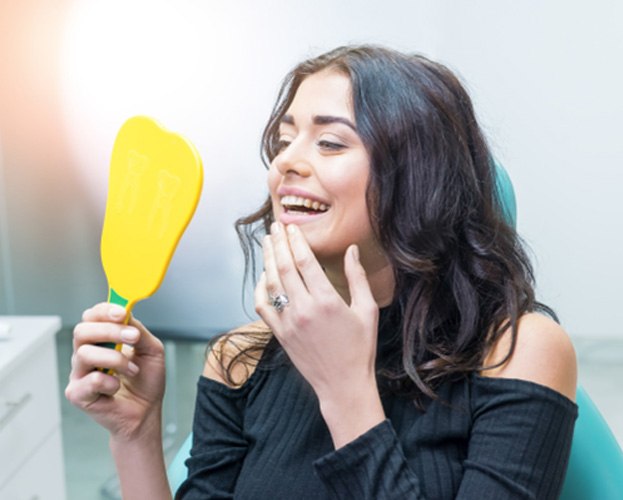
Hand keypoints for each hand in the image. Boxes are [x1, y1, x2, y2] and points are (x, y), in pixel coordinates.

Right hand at [65, 303, 165, 439]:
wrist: (146, 411)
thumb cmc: (146, 380)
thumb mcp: (151, 349)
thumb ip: (138, 330)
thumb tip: (127, 314)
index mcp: (102, 339)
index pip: (92, 316)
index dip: (105, 311)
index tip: (123, 313)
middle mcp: (86, 353)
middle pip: (82, 330)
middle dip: (110, 330)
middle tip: (133, 337)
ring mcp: (79, 373)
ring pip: (85, 354)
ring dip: (115, 359)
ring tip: (133, 370)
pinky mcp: (77, 393)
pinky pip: (89, 380)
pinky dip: (110, 382)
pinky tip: (117, 387)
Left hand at [255, 223, 384, 445]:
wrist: (343, 385)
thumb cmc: (360, 348)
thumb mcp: (367, 310)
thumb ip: (357, 278)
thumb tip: (351, 250)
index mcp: (327, 300)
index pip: (305, 261)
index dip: (296, 241)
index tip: (292, 227)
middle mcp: (304, 309)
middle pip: (284, 267)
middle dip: (278, 243)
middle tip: (275, 227)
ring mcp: (288, 322)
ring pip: (271, 283)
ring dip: (268, 260)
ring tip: (268, 243)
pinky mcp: (280, 334)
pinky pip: (263, 306)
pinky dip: (260, 289)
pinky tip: (263, 276)